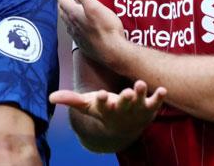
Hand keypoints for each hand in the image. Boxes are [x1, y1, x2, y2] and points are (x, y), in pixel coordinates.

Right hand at [50, 80, 166, 135]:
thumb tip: (50, 97)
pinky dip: (159, 97)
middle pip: (123, 105)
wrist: (124, 129)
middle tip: (125, 92)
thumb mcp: (88, 106)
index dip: (102, 100)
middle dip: (124, 99)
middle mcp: (122, 110)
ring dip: (141, 94)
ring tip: (141, 84)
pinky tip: (163, 90)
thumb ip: (71, 100)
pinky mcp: (150, 108)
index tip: (100, 95)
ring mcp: (137, 109)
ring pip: (139, 102)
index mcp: (106, 109)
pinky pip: (156, 103)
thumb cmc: (104, 110)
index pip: (102, 105)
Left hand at [56, 0, 124, 64]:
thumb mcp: (94, 5)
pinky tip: (77, 29)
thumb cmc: (106, 29)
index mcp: (74, 15)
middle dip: (60, 5)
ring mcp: (78, 37)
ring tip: (65, 12)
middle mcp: (73, 26)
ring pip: (68, 24)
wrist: (114, 52)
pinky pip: (75, 34)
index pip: (62, 1)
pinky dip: (73, 28)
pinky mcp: (84, 45)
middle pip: (63, 13)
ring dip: (65, 17)